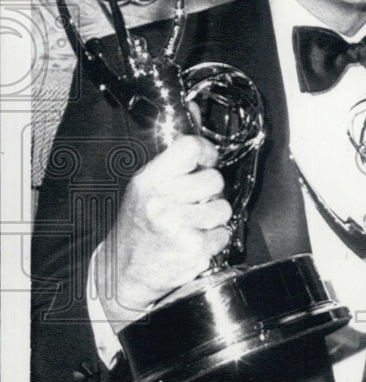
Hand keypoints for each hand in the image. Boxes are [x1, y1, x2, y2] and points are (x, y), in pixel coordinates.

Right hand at [94, 135, 231, 329]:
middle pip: (214, 180)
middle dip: (208, 193)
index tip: (204, 161)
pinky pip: (224, 234)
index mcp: (150, 180)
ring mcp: (179, 226)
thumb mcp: (146, 186)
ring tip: (191, 225)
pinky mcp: (194, 249)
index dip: (205, 152)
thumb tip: (194, 109)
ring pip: (223, 208)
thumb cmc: (138, 227)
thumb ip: (174, 154)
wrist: (124, 272)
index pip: (191, 147)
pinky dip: (214, 240)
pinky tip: (193, 242)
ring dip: (212, 218)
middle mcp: (163, 201)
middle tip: (190, 204)